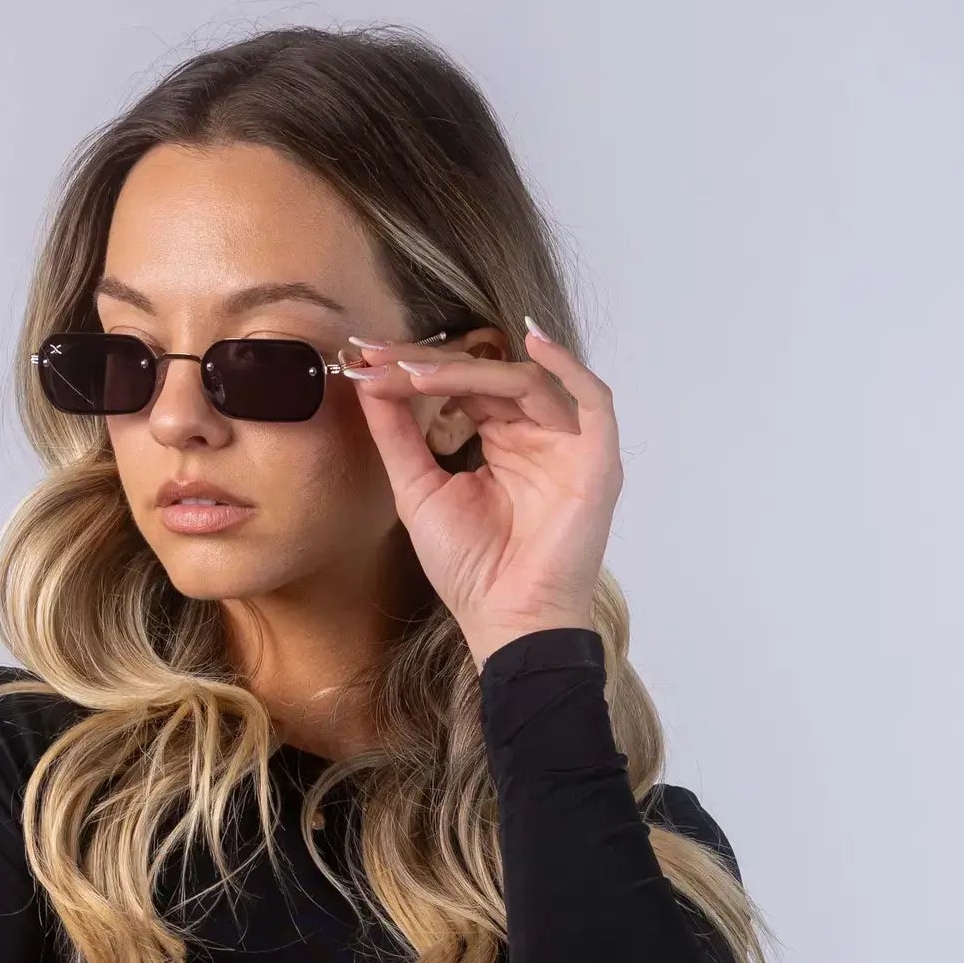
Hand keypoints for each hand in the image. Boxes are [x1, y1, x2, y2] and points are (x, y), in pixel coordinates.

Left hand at [344, 322, 620, 667]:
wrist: (505, 619)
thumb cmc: (470, 568)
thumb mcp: (418, 491)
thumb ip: (398, 436)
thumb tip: (371, 381)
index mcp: (500, 441)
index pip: (462, 387)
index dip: (417, 370)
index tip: (367, 359)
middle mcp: (536, 435)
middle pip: (490, 376)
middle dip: (433, 363)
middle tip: (381, 357)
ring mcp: (567, 444)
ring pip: (526, 382)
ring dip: (470, 370)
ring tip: (417, 372)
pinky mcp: (596, 458)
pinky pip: (592, 399)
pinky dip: (568, 367)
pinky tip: (532, 343)